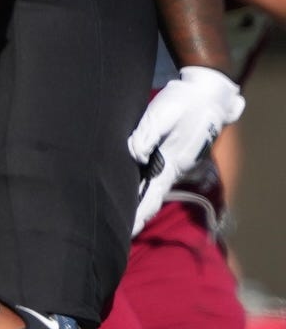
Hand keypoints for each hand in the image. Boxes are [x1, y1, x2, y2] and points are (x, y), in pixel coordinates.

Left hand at [127, 66, 242, 235]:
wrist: (206, 94)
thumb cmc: (183, 102)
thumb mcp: (162, 114)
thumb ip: (146, 134)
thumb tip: (135, 155)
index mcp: (170, 162)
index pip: (151, 195)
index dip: (139, 215)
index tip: (128, 232)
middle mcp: (171, 166)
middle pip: (150, 197)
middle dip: (137, 216)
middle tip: (122, 234)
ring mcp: (172, 161)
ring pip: (152, 187)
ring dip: (139, 203)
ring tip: (124, 219)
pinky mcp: (170, 153)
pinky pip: (154, 175)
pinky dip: (143, 187)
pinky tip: (133, 192)